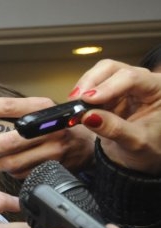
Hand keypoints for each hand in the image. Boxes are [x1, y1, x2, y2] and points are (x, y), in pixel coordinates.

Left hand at [0, 94, 95, 177]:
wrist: (93, 142)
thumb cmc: (60, 123)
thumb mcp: (40, 109)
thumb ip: (12, 107)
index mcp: (42, 107)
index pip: (6, 107)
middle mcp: (50, 127)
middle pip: (6, 141)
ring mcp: (55, 148)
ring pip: (13, 162)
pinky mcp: (58, 166)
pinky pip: (25, 173)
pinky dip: (12, 172)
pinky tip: (10, 167)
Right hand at [69, 59, 160, 174]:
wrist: (141, 158)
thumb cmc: (149, 149)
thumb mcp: (136, 142)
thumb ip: (115, 129)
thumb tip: (89, 116)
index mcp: (159, 89)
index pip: (131, 78)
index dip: (108, 86)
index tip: (88, 99)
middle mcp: (142, 82)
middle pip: (112, 69)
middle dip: (91, 81)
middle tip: (77, 99)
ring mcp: (125, 86)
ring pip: (99, 74)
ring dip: (84, 87)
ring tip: (75, 104)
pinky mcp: (110, 93)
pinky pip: (91, 87)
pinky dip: (82, 95)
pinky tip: (77, 108)